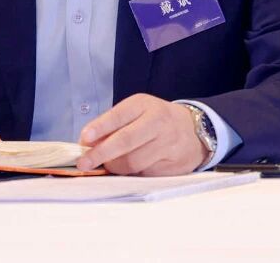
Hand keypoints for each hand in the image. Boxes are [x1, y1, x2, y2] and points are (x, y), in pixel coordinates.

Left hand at [76, 93, 208, 174]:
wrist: (196, 130)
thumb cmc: (156, 119)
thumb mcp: (136, 112)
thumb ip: (112, 125)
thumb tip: (87, 143)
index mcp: (144, 105)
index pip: (118, 115)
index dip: (99, 128)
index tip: (84, 139)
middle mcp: (158, 123)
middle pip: (125, 141)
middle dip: (101, 154)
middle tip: (84, 163)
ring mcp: (168, 145)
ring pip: (133, 162)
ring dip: (115, 167)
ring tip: (110, 164)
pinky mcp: (174, 166)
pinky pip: (145, 174)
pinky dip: (132, 174)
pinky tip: (130, 168)